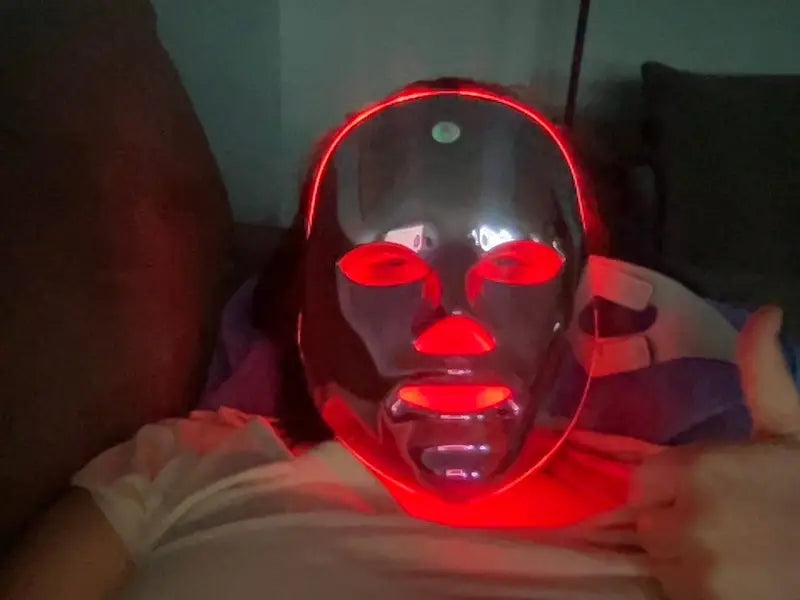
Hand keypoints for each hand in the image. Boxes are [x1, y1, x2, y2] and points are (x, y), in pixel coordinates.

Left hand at [631, 307, 799, 599]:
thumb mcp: (791, 429)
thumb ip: (763, 372)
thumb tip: (767, 312)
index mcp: (700, 468)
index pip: (645, 478)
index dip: (671, 485)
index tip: (706, 492)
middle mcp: (685, 518)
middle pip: (648, 519)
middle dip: (676, 519)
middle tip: (728, 525)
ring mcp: (692, 570)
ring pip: (659, 557)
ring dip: (684, 555)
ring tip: (736, 553)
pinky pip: (674, 590)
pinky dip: (695, 588)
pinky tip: (736, 580)